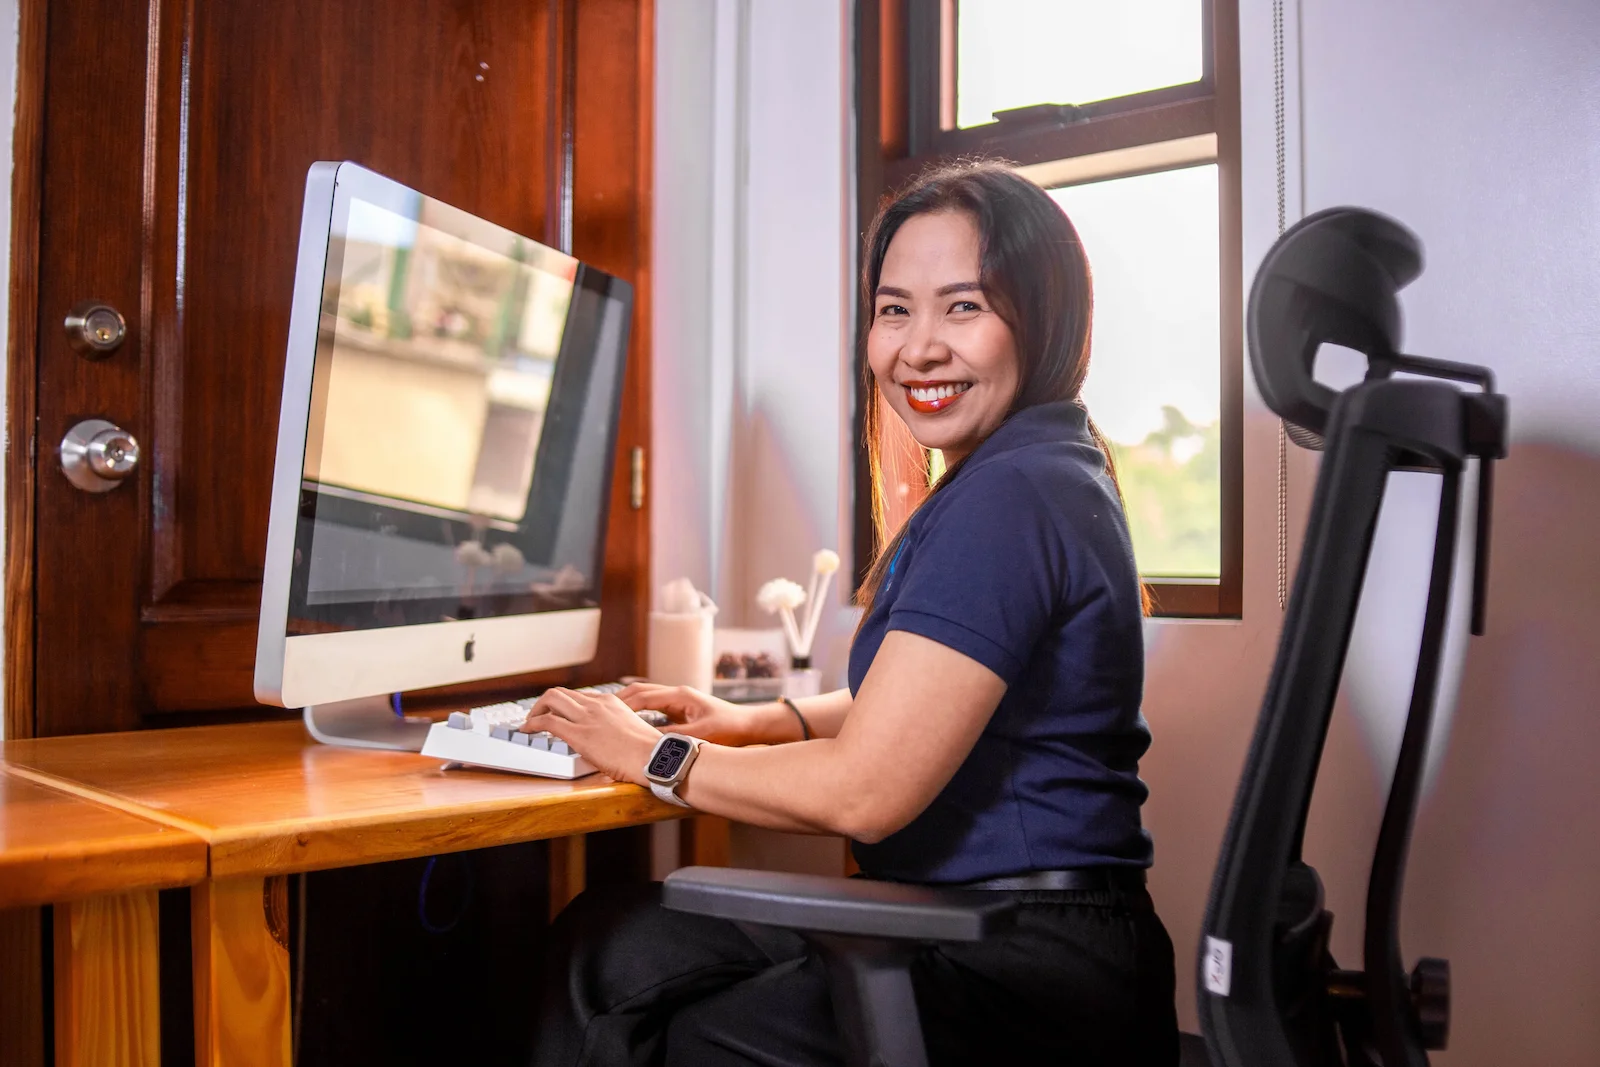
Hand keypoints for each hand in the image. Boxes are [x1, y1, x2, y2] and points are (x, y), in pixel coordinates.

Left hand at [519, 688, 661, 785]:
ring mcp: (587, 717)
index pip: (578, 696)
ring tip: (529, 724)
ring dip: (535, 711)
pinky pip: (547, 721)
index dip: (563, 706)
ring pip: (551, 699)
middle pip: (560, 693)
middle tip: (536, 717)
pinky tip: (528, 731)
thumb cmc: (648, 752)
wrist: (654, 757)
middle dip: (543, 704)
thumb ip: (613, 728)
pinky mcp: (579, 734)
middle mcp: (596, 704)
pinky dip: (532, 724)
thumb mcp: (630, 730)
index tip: (557, 715)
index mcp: (610, 702)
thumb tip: (603, 741)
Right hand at [616, 683, 790, 746]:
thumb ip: (676, 736)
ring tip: (605, 715)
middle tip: (596, 710)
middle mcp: (676, 694)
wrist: (748, 726)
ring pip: (644, 698)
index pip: (643, 696)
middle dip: (617, 701)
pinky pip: (652, 707)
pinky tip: (626, 722)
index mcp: (680, 696)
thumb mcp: (701, 735)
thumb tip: (649, 742)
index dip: (621, 704)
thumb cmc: (729, 729)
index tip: (603, 713)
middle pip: (639, 692)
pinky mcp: (680, 709)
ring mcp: (678, 700)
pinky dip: (637, 711)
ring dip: (626, 705)